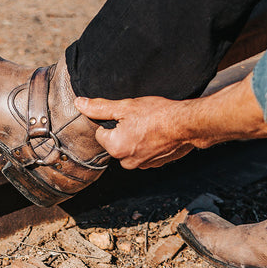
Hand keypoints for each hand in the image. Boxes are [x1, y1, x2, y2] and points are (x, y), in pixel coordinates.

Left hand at [74, 96, 193, 169]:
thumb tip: (79, 103)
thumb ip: (100, 107)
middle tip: (138, 119)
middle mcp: (127, 161)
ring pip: (130, 148)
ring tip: (149, 125)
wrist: (187, 124)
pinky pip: (145, 153)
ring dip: (136, 138)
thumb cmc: (157, 114)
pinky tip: (157, 133)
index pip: (101, 134)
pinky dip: (149, 144)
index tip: (126, 115)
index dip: (112, 122)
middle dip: (124, 131)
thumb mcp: (126, 106)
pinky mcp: (156, 164)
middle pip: (116, 143)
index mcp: (115, 148)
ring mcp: (143, 164)